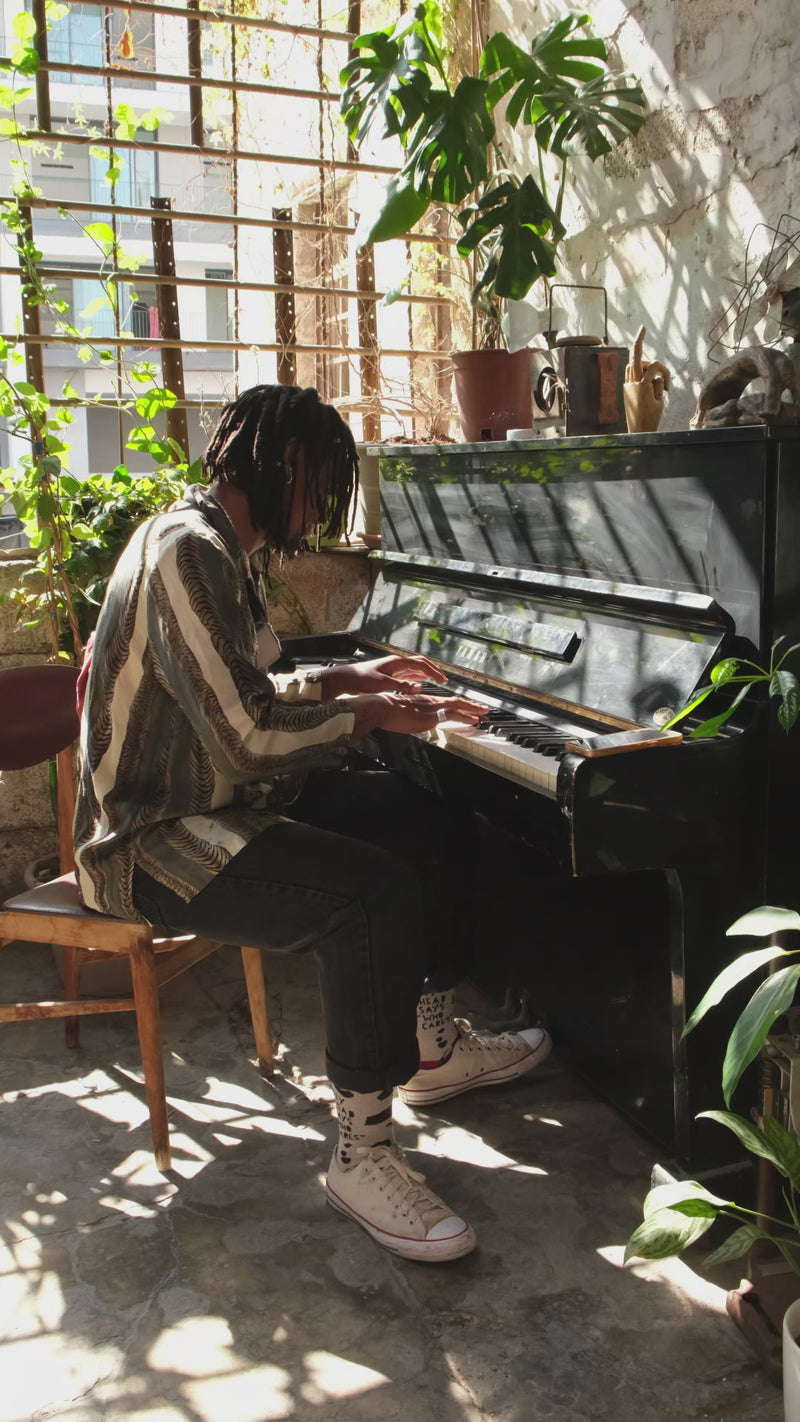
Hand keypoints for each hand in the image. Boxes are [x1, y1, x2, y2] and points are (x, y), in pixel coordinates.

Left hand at [320, 654, 446, 698]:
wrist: (347, 679)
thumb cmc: (362, 680)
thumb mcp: (383, 684)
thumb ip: (401, 686)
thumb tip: (420, 688)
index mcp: (397, 662)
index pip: (421, 664)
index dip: (434, 672)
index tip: (444, 680)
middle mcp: (397, 663)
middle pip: (420, 664)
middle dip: (433, 670)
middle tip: (444, 679)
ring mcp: (393, 669)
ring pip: (414, 669)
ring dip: (426, 673)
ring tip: (437, 680)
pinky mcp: (389, 675)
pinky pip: (407, 674)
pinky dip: (417, 677)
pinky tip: (420, 683)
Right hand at [349, 692, 486, 738]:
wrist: (383, 707)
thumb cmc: (388, 709)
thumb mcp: (403, 710)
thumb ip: (411, 712)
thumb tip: (413, 717)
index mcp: (424, 700)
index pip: (446, 702)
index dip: (458, 705)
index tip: (467, 707)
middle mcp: (432, 701)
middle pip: (456, 702)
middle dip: (471, 706)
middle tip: (484, 709)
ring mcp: (433, 708)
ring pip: (458, 707)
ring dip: (473, 711)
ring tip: (484, 714)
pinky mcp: (432, 715)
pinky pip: (454, 715)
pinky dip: (466, 717)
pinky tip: (474, 720)